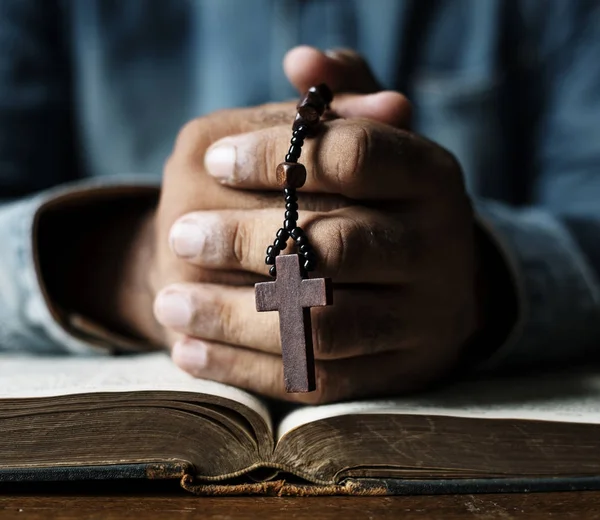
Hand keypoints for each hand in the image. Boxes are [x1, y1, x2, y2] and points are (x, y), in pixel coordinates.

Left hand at [153, 50, 482, 403]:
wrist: (425, 288)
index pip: (355, 156)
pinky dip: (246, 369)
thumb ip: (337, 103)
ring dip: (234, 318)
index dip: (276, 156)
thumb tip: (303, 61)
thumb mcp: (369, 145)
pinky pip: (318, 380)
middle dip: (245, 242)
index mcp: (432, 178)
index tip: (214, 160)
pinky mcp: (397, 372)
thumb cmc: (377, 205)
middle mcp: (439, 247)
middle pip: (336, 245)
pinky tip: (190, 352)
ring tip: (168, 305)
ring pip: (321, 324)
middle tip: (177, 236)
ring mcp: (423, 319)